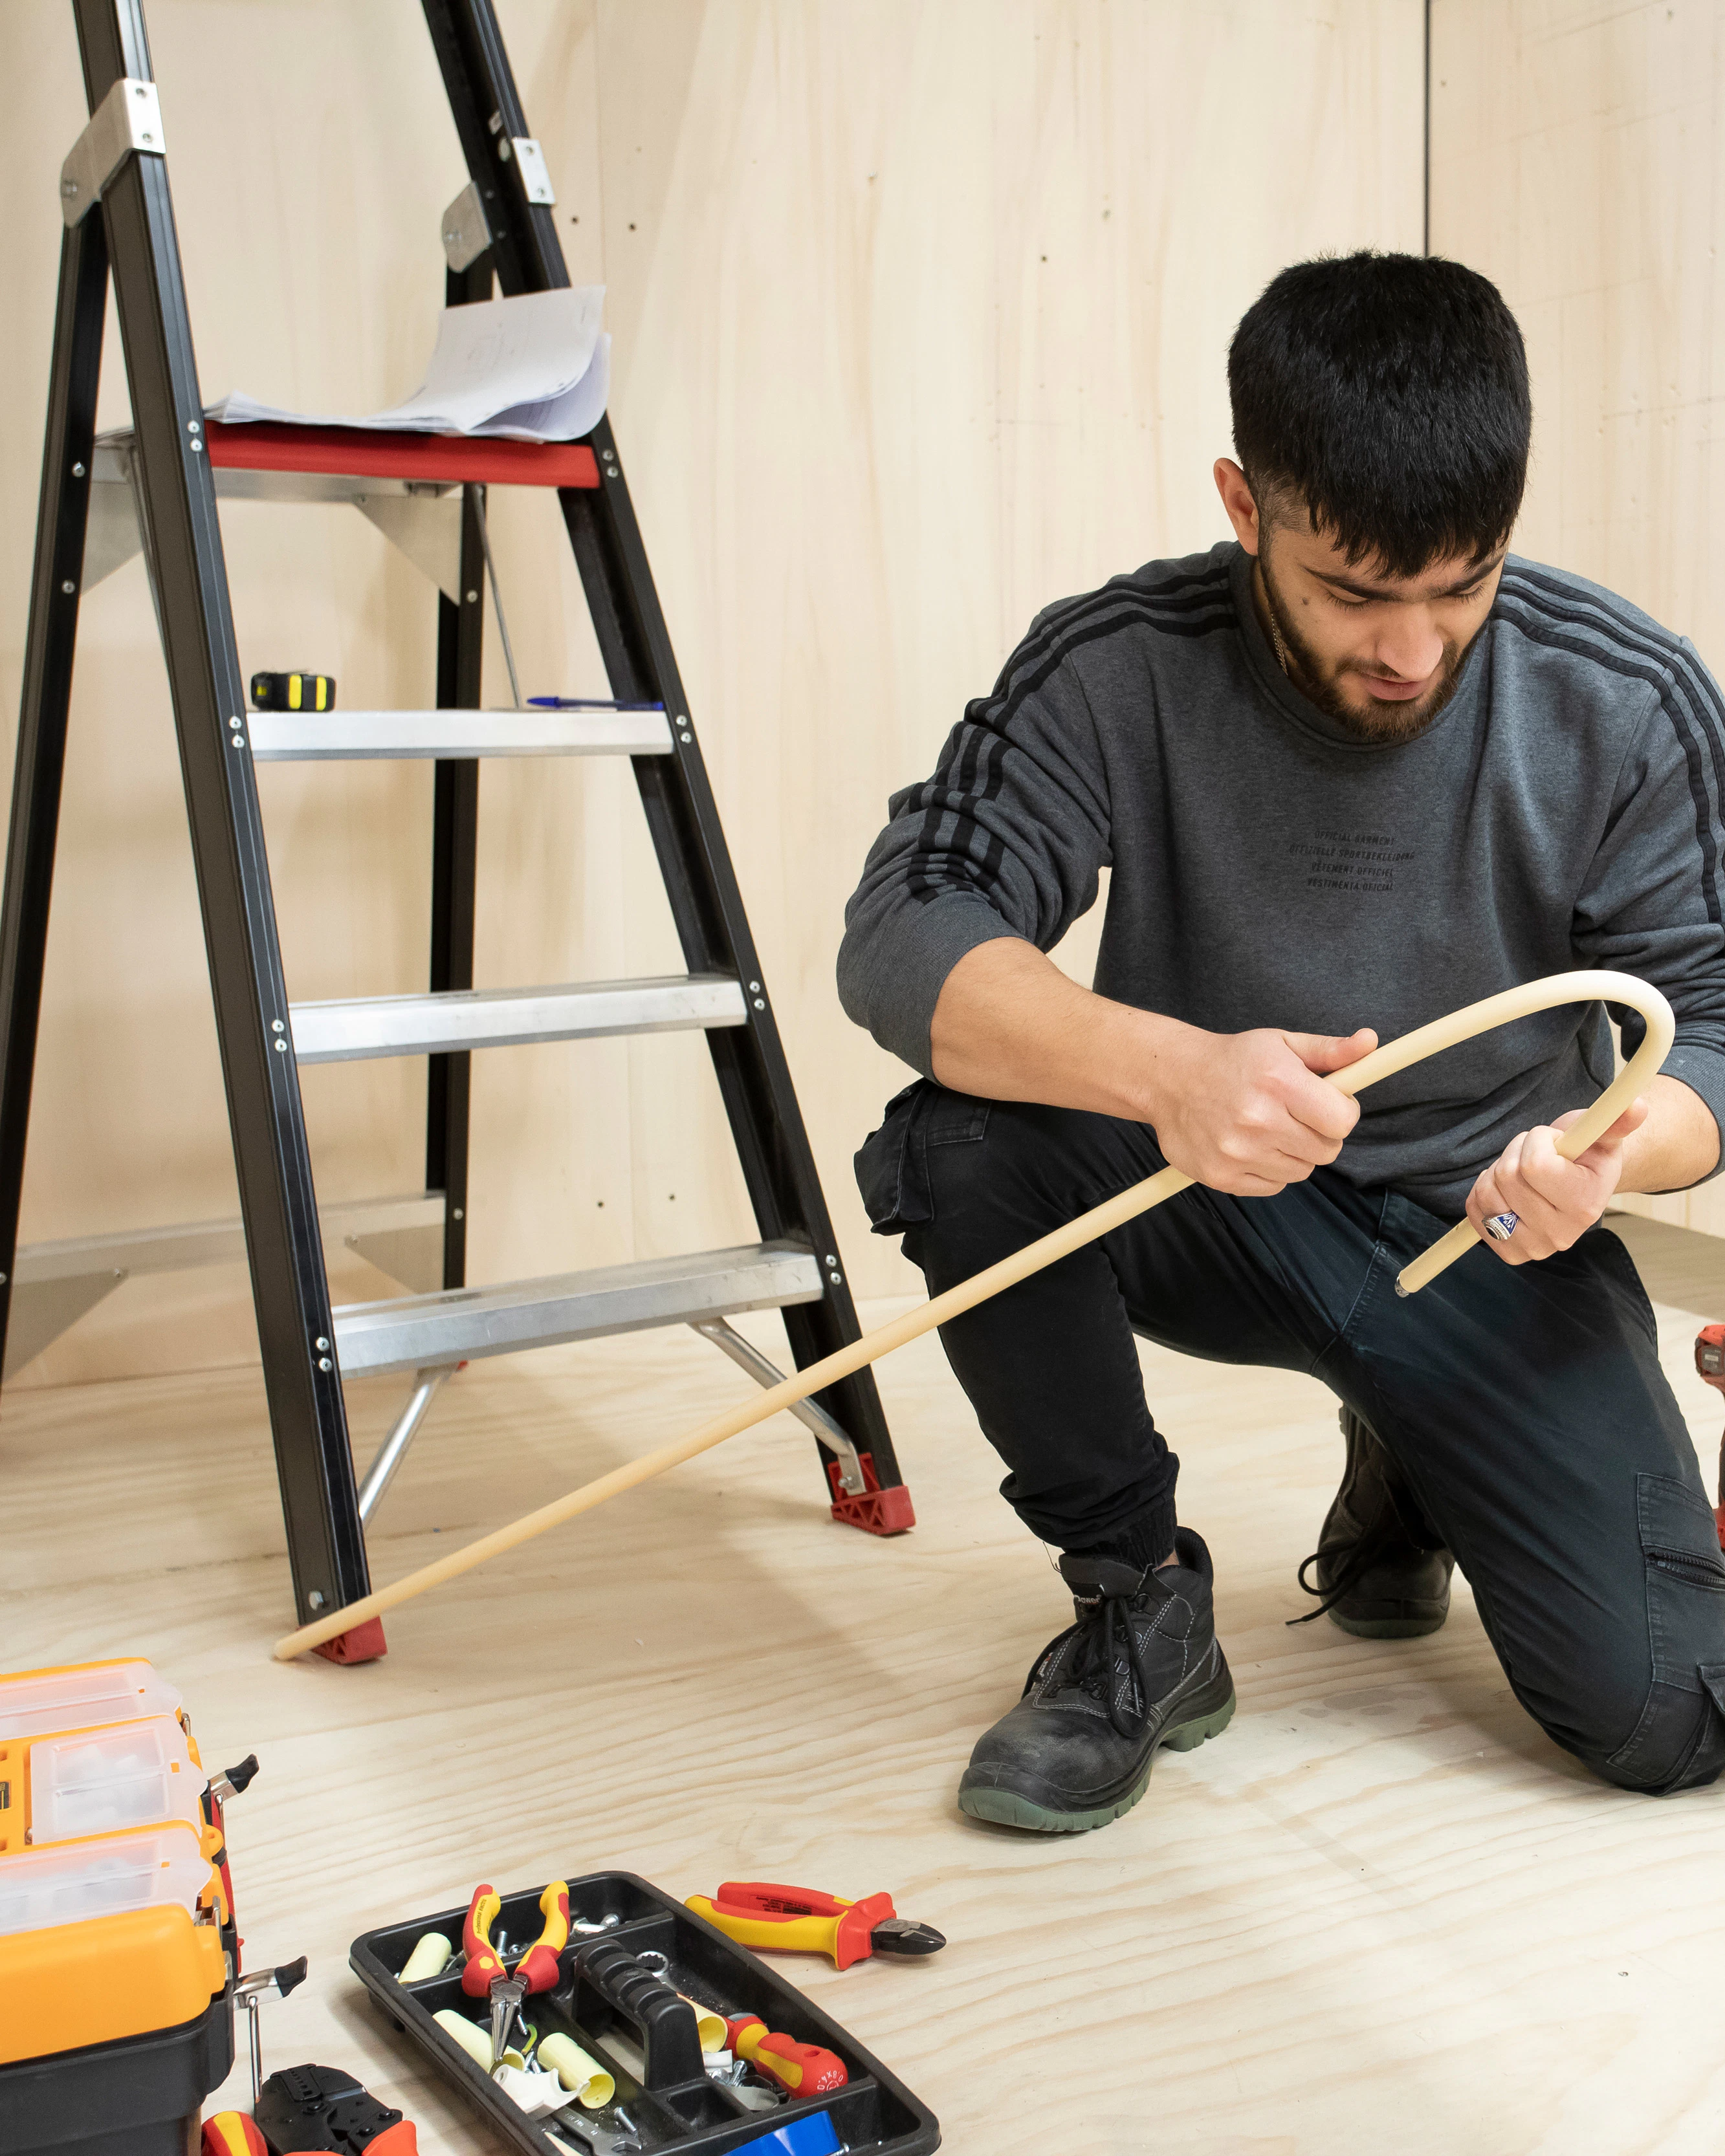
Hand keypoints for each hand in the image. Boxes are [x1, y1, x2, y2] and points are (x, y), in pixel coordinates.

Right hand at [1146, 1026, 1376, 1195]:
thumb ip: (1330, 1050)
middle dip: (1320, 1134)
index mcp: (1279, 1082)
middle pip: (1326, 1151)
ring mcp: (1238, 1152)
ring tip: (1268, 1128)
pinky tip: (1251, 1145)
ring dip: (1294, 1153)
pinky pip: (1273, 1186)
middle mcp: (1258, 1119)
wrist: (1170, 1079)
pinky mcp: (1222, 1176)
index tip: (1329, 1104)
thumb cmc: (1233, 1060)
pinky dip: (1270, 1169)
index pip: (1343, 1121)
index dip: (1342, 1113)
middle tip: (1295, 1115)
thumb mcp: (1282, 1044)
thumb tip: (1369, 1041)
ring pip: (1301, 1171)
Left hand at [1465, 1098, 1650, 1264]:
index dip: (1537, 1141)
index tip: (1553, 1141)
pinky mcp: (1507, 1251)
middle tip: (1537, 1155)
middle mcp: (1560, 1235)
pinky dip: (1485, 1189)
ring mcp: (1533, 1248)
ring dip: (1499, 1170)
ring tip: (1524, 1172)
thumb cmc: (1586, 1155)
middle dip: (1517, 1152)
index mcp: (1586, 1206)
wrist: (1578, 1186)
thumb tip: (1638, 1106)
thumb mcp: (1600, 1134)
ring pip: (1488, 1190)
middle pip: (1507, 1176)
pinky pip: (1475, 1208)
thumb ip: (1615, 1120)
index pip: (1535, 1165)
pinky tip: (1510, 1189)